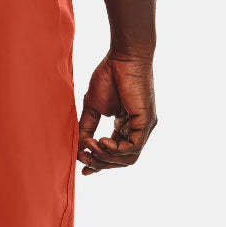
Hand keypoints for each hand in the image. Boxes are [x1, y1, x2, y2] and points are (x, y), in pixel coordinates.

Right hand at [77, 52, 156, 174]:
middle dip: (100, 164)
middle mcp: (138, 129)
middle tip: (83, 158)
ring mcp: (144, 127)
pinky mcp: (146, 122)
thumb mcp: (93, 107)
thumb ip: (87, 127)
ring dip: (106, 158)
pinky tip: (102, 141)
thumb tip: (79, 146)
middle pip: (122, 161)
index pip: (115, 153)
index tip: (83, 170)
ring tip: (91, 147)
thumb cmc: (109, 75)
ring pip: (128, 159)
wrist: (123, 56)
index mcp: (127, 126)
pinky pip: (132, 147)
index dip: (99, 164)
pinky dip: (115, 149)